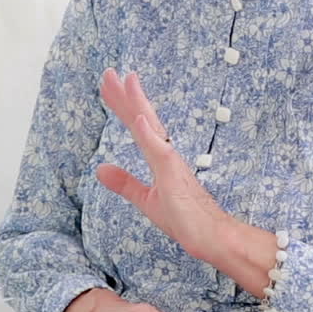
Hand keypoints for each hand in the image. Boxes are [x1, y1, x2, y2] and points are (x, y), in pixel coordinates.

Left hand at [97, 69, 235, 258]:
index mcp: (159, 158)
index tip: (109, 84)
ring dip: (136, 103)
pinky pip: (160, 151)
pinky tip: (138, 118)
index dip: (122, 105)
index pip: (136, 125)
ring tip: (125, 80)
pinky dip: (149, 133)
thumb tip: (100, 168)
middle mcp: (165, 154)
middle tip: (108, 72)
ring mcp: (171, 163)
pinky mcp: (175, 176)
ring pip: (150, 126)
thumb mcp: (146, 200)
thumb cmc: (186, 220)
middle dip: (124, 95)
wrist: (212, 239)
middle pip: (141, 117)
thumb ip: (125, 183)